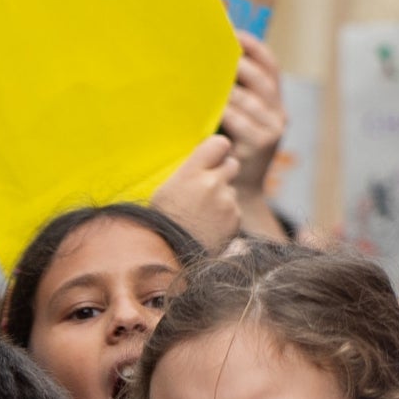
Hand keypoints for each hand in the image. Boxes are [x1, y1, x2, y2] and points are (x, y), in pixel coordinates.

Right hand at [151, 134, 240, 250]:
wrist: (170, 256)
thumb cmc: (163, 220)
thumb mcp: (166, 189)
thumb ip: (190, 171)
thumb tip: (206, 159)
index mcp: (192, 173)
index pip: (219, 143)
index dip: (218, 149)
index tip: (213, 156)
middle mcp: (213, 184)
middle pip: (232, 164)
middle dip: (224, 172)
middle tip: (210, 184)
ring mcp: (227, 202)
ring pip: (232, 189)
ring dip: (224, 196)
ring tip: (204, 213)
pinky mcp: (236, 219)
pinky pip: (235, 209)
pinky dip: (226, 215)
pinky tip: (210, 225)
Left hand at [222, 33, 288, 192]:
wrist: (238, 191)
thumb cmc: (230, 148)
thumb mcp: (240, 119)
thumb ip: (233, 93)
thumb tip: (207, 60)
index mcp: (276, 103)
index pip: (271, 65)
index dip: (254, 47)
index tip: (232, 33)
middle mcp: (279, 114)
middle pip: (260, 78)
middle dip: (235, 62)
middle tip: (209, 53)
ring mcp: (272, 130)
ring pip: (247, 98)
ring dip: (223, 87)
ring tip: (200, 76)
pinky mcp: (259, 145)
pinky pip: (238, 120)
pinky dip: (221, 109)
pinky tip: (206, 105)